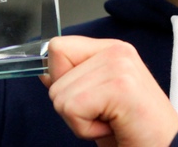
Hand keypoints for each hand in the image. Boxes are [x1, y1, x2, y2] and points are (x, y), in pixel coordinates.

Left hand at [43, 36, 177, 146]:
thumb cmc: (133, 131)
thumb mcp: (95, 102)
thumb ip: (72, 82)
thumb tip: (44, 71)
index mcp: (111, 49)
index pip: (58, 47)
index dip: (61, 78)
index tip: (88, 98)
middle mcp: (116, 50)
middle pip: (54, 70)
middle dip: (71, 105)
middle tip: (104, 115)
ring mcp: (118, 65)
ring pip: (59, 94)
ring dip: (79, 120)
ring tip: (111, 121)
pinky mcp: (119, 85)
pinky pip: (72, 109)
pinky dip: (85, 129)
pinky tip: (112, 127)